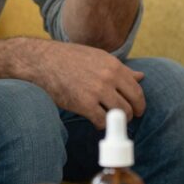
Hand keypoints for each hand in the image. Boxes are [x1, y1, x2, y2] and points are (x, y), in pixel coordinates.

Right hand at [25, 41, 145, 127]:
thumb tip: (141, 76)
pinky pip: (101, 121)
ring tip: (111, 120)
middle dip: (132, 114)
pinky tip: (96, 121)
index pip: (137, 89)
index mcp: (114, 65)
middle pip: (132, 103)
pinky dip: (101, 125)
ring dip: (117, 121)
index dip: (139, 103)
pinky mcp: (84, 104)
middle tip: (127, 118)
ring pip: (120, 114)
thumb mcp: (99, 58)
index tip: (138, 109)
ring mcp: (97, 91)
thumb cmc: (70, 59)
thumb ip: (121, 69)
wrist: (43, 62)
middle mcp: (108, 78)